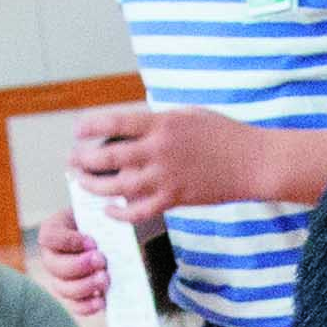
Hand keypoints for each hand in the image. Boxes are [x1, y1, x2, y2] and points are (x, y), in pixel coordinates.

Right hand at [31, 210, 106, 310]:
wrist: (120, 237)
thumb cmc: (109, 219)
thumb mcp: (104, 211)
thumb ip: (104, 212)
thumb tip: (111, 216)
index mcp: (55, 230)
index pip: (48, 237)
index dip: (68, 241)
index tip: (91, 241)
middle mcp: (52, 256)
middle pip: (53, 266)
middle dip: (78, 266)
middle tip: (101, 260)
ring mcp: (62, 278)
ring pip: (62, 289)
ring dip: (84, 286)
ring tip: (105, 279)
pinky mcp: (77, 296)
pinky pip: (75, 306)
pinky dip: (87, 306)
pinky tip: (101, 301)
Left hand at [68, 105, 257, 224]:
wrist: (253, 162)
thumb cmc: (224, 134)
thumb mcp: (189, 114)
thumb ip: (159, 121)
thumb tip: (132, 127)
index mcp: (161, 124)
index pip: (113, 122)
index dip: (89, 126)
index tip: (79, 130)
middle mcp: (158, 151)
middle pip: (107, 157)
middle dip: (83, 159)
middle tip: (72, 160)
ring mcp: (165, 178)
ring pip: (115, 187)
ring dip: (93, 186)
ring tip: (82, 182)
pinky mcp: (174, 200)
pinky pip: (137, 211)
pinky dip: (118, 212)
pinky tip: (110, 208)